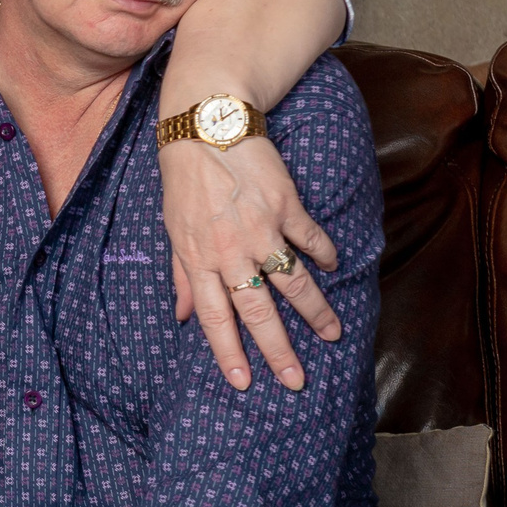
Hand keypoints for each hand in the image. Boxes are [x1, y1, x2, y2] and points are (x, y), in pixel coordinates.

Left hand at [159, 135, 341, 391]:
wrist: (206, 123)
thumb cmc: (185, 177)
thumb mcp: (173, 228)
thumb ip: (181, 274)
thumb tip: (182, 317)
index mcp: (198, 258)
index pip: (214, 318)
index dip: (228, 352)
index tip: (243, 383)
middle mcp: (230, 250)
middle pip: (257, 310)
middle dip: (278, 350)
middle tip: (296, 380)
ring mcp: (260, 228)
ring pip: (292, 282)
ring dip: (315, 312)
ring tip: (331, 335)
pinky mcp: (285, 204)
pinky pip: (310, 239)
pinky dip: (324, 255)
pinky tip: (333, 267)